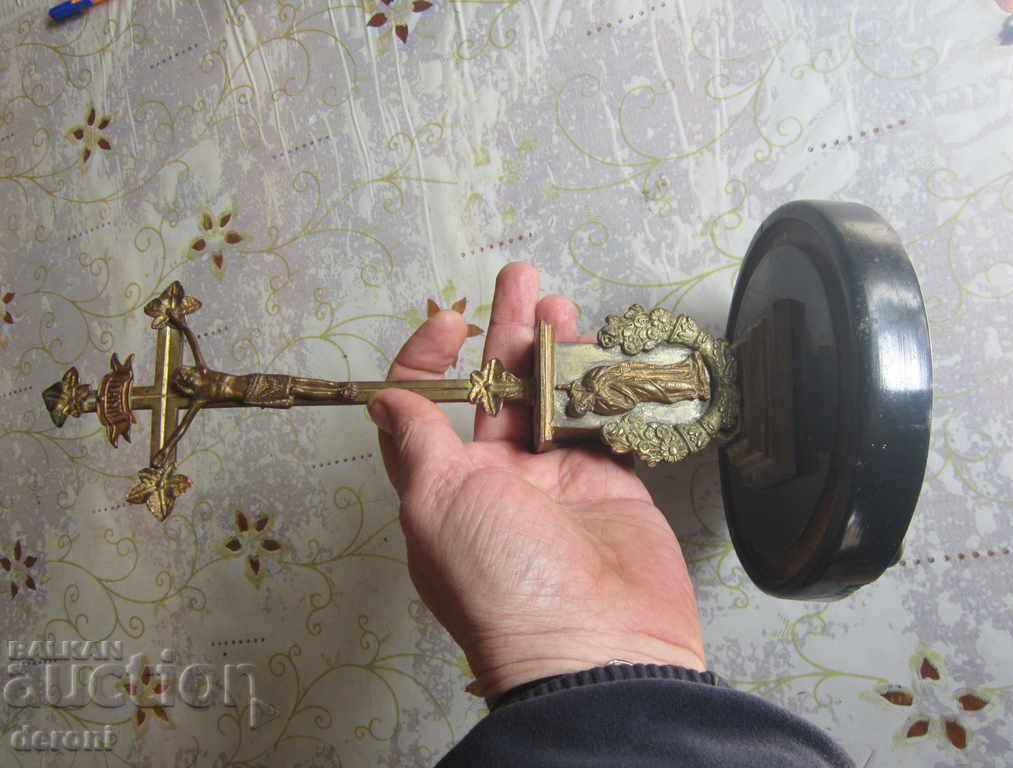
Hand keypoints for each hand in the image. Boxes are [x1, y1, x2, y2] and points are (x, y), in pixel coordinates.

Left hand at [368, 263, 703, 703]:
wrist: (596, 647)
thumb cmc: (504, 581)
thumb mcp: (437, 503)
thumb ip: (417, 441)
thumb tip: (385, 398)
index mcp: (444, 485)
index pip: (424, 407)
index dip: (428, 358)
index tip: (448, 323)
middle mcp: (497, 480)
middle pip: (496, 390)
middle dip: (505, 332)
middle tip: (520, 280)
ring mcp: (556, 481)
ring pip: (552, 399)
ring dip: (555, 351)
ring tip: (563, 307)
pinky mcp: (609, 486)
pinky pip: (603, 423)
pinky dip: (603, 387)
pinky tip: (604, 353)